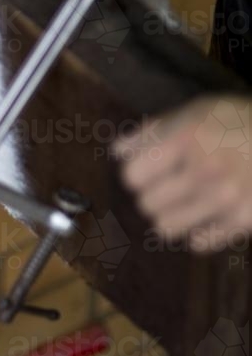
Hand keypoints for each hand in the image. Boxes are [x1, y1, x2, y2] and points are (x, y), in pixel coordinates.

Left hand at [115, 95, 251, 252]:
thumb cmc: (235, 122)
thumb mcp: (193, 112)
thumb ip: (151, 132)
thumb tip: (118, 152)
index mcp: (186, 140)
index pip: (132, 177)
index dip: (138, 174)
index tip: (148, 172)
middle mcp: (205, 170)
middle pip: (147, 204)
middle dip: (153, 195)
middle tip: (170, 186)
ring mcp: (226, 198)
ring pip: (166, 228)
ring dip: (171, 216)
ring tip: (186, 201)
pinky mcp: (245, 220)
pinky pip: (199, 243)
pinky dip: (199, 231)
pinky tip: (208, 214)